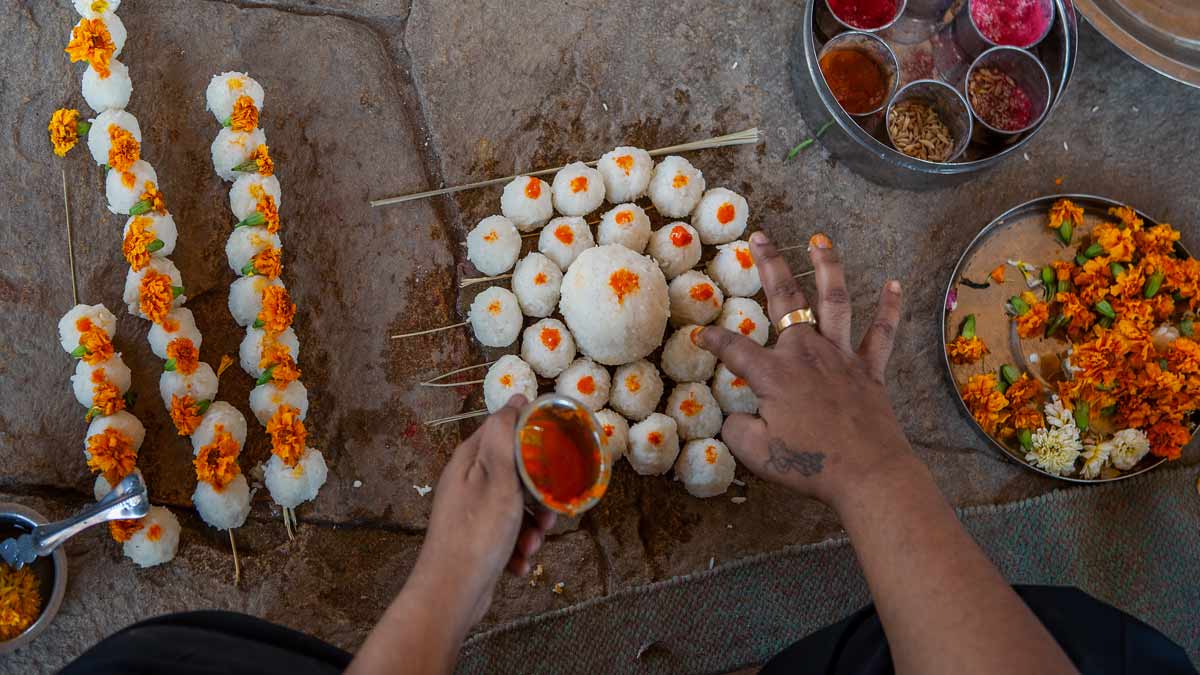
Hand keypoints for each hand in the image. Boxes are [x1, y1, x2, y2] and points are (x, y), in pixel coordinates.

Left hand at [408, 395, 555, 627]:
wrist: (452, 594)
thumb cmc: (477, 534)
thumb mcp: (498, 478)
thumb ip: (505, 437)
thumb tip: (516, 400)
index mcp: (469, 460)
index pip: (505, 430)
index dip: (533, 439)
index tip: (556, 454)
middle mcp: (468, 482)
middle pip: (517, 472)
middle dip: (539, 495)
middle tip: (547, 514)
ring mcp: (473, 511)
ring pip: (518, 507)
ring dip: (532, 527)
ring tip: (531, 544)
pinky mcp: (478, 538)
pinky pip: (509, 533)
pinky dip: (519, 548)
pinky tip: (519, 563)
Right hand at [699, 231, 910, 508]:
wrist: (869, 474)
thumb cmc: (810, 465)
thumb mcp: (756, 452)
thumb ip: (736, 428)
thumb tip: (733, 415)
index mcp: (774, 373)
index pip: (734, 348)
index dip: (715, 340)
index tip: (701, 334)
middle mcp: (807, 353)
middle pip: (785, 300)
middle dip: (768, 266)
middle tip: (759, 238)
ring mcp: (841, 357)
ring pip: (835, 301)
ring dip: (827, 267)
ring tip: (820, 240)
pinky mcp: (869, 370)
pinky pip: (882, 333)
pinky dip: (890, 308)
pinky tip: (894, 284)